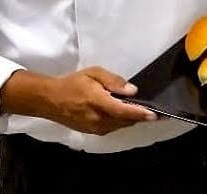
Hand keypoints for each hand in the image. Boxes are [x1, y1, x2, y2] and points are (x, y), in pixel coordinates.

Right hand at [0, 66, 156, 135]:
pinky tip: (121, 113)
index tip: (155, 115)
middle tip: (151, 110)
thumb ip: (113, 81)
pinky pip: (112, 127)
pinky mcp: (93, 132)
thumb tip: (132, 90)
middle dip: (139, 116)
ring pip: (120, 125)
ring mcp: (96, 129)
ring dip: (129, 119)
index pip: (125, 111)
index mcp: (99, 103)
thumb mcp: (93, 73)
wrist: (51, 100)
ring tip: (138, 110)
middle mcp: (99, 120)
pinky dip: (120, 121)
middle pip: (126, 121)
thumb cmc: (73, 83)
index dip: (141, 113)